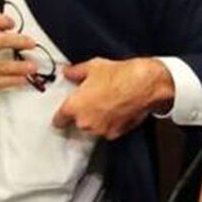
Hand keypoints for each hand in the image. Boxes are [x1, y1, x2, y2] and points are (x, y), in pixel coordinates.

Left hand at [52, 57, 175, 139]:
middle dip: (83, 114)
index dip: (61, 117)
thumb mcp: (93, 67)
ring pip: (93, 127)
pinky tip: (117, 109)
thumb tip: (68, 72)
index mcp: (74, 107)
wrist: (144, 85)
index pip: (58, 121)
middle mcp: (85, 122)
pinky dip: (111, 123)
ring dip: (97, 119)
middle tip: (92, 100)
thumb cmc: (119, 75)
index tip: (63, 114)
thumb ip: (76, 72)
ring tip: (107, 103)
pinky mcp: (116, 133)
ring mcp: (101, 130)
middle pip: (77, 123)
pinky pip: (108, 129)